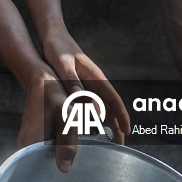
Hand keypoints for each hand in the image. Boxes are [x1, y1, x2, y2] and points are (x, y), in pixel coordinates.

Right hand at [19, 73, 77, 171]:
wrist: (44, 80)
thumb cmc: (53, 95)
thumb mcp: (66, 118)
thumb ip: (66, 144)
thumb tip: (64, 169)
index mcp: (29, 144)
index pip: (40, 169)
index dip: (56, 173)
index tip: (72, 175)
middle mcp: (27, 145)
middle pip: (45, 163)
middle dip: (62, 162)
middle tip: (80, 164)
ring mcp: (31, 140)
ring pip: (49, 154)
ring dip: (63, 152)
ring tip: (77, 151)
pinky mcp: (37, 135)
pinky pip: (50, 146)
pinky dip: (61, 144)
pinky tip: (72, 140)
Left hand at [40, 29, 128, 144]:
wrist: (53, 36)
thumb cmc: (58, 49)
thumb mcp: (63, 65)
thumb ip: (72, 81)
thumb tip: (82, 99)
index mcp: (95, 77)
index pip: (113, 99)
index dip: (121, 116)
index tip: (127, 130)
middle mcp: (95, 82)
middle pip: (110, 107)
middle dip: (117, 125)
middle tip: (120, 145)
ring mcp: (89, 84)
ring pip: (102, 107)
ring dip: (107, 123)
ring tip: (110, 140)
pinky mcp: (80, 85)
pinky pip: (90, 104)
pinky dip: (94, 117)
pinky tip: (91, 128)